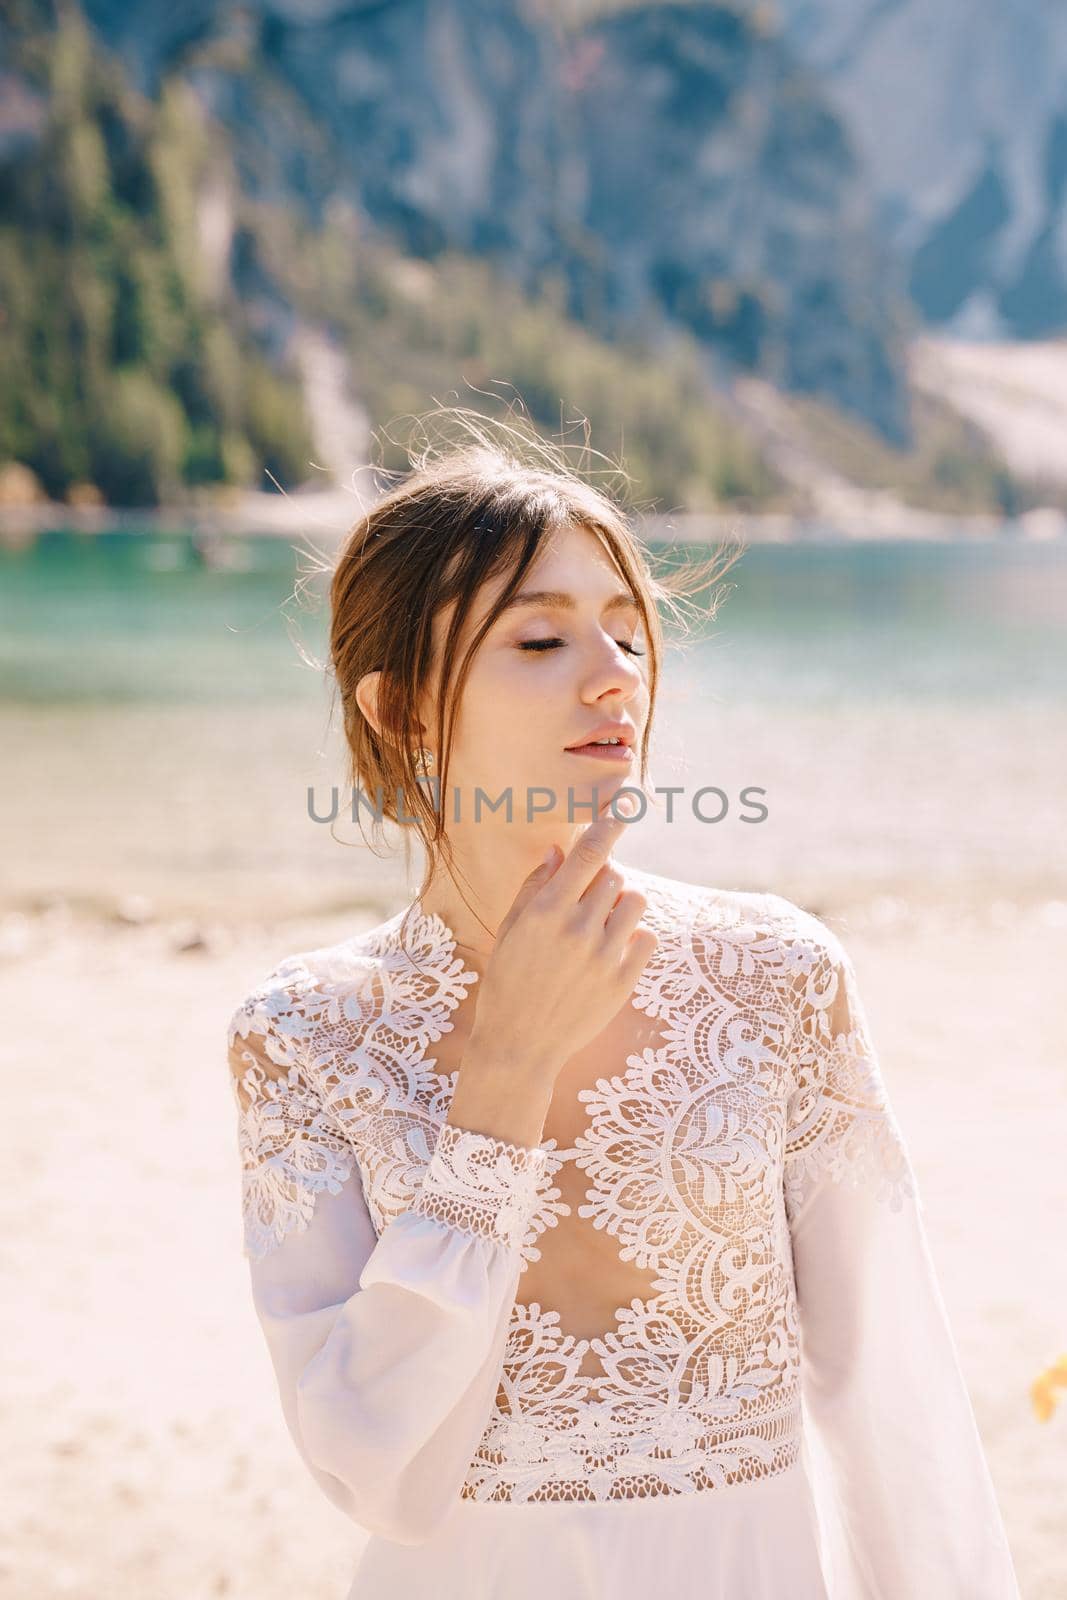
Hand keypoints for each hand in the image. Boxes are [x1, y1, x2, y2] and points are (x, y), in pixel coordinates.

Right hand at [467, 795, 657, 1088]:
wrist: (519, 1045)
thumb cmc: (507, 982)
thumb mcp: (511, 931)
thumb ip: (534, 888)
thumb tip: (557, 851)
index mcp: (547, 911)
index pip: (589, 853)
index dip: (610, 821)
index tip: (628, 797)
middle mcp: (579, 929)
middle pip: (614, 876)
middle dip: (602, 881)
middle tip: (583, 905)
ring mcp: (605, 956)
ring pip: (634, 902)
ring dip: (621, 905)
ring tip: (599, 927)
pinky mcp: (624, 980)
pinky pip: (646, 937)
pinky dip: (634, 937)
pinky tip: (611, 952)